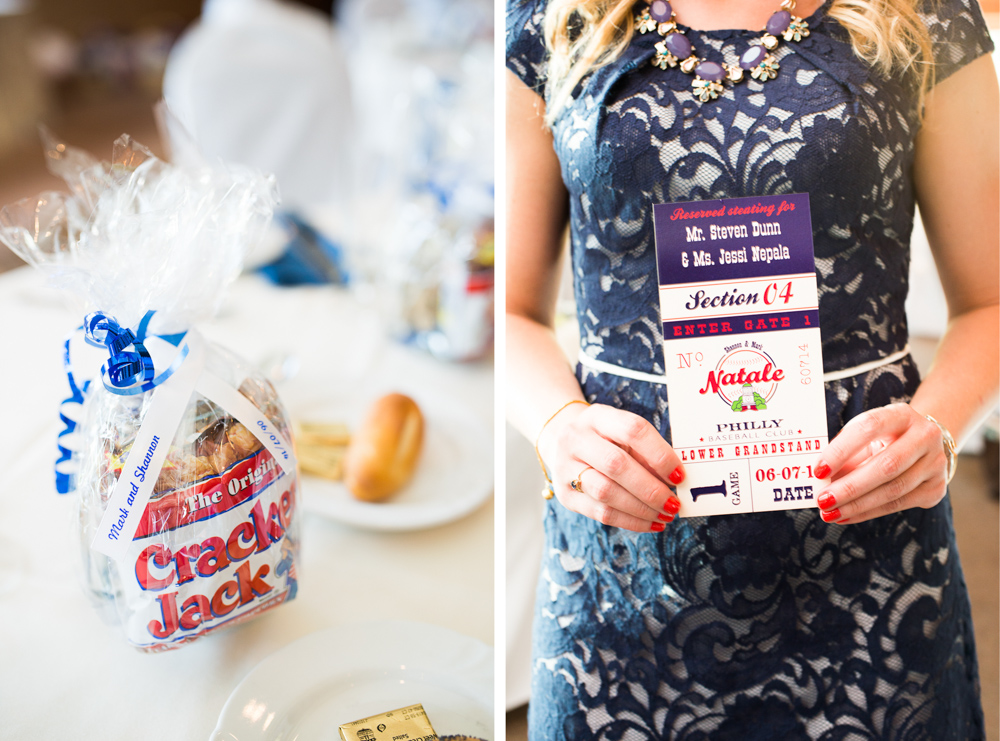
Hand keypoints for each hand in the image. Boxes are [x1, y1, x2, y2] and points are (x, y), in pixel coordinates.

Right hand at [537, 402, 684, 531]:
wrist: (563, 444)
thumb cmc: (606, 440)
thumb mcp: (624, 435)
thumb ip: (647, 453)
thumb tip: (675, 481)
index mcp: (597, 417)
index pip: (632, 430)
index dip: (659, 454)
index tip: (679, 475)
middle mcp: (576, 439)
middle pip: (616, 464)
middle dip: (651, 488)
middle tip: (673, 503)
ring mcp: (565, 468)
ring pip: (606, 492)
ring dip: (641, 508)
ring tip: (665, 516)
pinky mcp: (565, 495)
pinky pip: (601, 513)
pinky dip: (631, 521)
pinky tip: (650, 524)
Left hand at [812, 403, 949, 524]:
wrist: (924, 443)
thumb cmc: (883, 438)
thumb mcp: (865, 436)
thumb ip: (845, 453)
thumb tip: (820, 479)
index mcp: (901, 415)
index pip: (869, 427)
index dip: (842, 449)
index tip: (818, 470)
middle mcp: (925, 436)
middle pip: (886, 465)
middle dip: (850, 486)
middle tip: (823, 500)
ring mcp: (935, 463)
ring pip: (893, 489)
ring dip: (857, 505)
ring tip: (830, 512)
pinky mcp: (936, 488)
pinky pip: (899, 504)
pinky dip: (868, 512)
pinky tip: (846, 516)